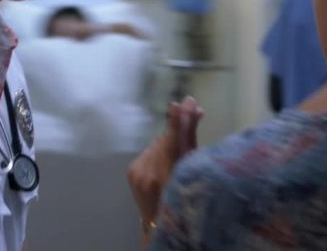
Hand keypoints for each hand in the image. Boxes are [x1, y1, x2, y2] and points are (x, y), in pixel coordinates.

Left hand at [127, 96, 203, 224]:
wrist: (159, 223)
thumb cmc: (184, 197)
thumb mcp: (191, 169)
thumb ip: (190, 139)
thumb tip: (193, 107)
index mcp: (167, 178)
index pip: (174, 142)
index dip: (179, 121)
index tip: (185, 102)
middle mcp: (148, 175)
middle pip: (166, 140)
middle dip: (179, 129)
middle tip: (195, 114)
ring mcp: (136, 174)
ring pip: (157, 144)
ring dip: (168, 142)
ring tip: (178, 151)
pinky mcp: (131, 171)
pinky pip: (149, 152)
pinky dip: (158, 152)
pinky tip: (165, 160)